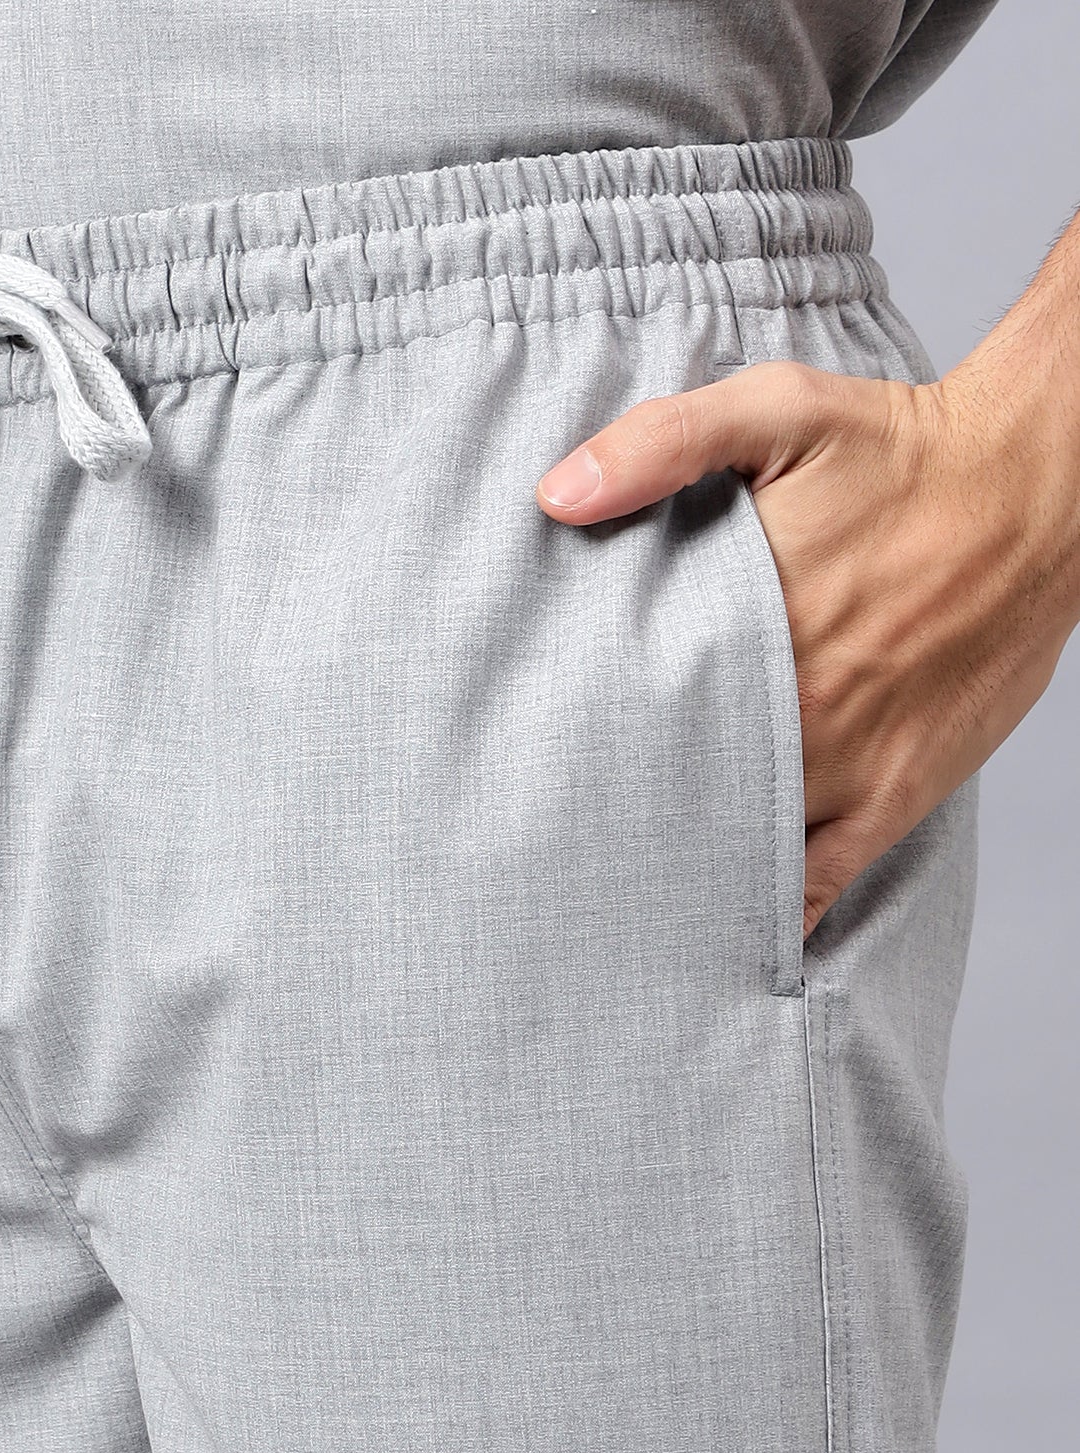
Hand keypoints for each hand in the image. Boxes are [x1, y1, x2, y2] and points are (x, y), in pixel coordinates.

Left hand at [535, 358, 1079, 937]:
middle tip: (548, 862)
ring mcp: (851, 762)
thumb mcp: (778, 413)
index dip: (573, 752)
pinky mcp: (898, 792)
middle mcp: (798, 711)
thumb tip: (558, 493)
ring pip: (741, 847)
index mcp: (752, 627)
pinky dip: (774, 916)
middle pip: (677, 792)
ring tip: (615, 916)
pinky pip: (825, 878)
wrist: (1041, 490)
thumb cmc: (902, 448)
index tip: (520, 776)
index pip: (632, 715)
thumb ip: (661, 443)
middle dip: (615, 826)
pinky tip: (722, 944)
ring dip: (681, 876)